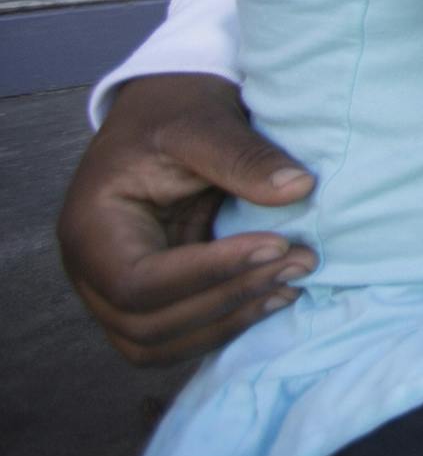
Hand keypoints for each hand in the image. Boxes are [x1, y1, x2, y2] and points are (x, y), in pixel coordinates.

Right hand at [57, 75, 317, 364]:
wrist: (169, 111)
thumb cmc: (175, 111)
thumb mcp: (204, 121)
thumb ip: (243, 157)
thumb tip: (298, 190)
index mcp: (90, 225)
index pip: (138, 283)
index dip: (210, 273)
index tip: (276, 244)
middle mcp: (92, 269)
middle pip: (147, 323)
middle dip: (228, 299)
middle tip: (299, 263)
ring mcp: (115, 290)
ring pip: (159, 344)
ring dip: (229, 322)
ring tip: (292, 284)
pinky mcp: (150, 297)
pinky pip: (178, 335)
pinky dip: (224, 324)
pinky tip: (274, 294)